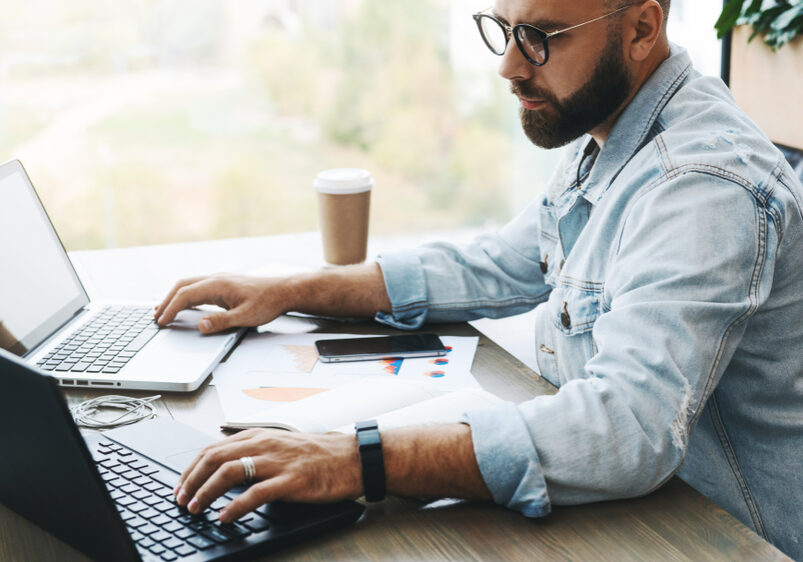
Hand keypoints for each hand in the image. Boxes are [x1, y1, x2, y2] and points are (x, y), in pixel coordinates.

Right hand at [154, 274, 287, 333]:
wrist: (284, 291)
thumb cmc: (268, 302)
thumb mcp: (246, 316)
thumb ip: (222, 321)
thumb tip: (200, 326)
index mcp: (218, 284)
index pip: (185, 295)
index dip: (171, 308)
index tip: (161, 321)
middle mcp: (216, 278)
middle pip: (182, 286)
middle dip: (167, 301)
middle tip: (155, 316)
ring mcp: (219, 280)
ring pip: (189, 285)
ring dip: (174, 297)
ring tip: (163, 310)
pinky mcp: (224, 285)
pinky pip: (198, 288)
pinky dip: (186, 296)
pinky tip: (183, 305)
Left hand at [173, 429, 361, 522]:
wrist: (352, 458)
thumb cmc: (318, 454)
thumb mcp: (280, 443)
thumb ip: (254, 449)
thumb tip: (226, 460)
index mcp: (259, 436)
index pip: (212, 448)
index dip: (191, 468)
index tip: (180, 485)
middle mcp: (264, 444)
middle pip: (214, 458)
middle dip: (191, 480)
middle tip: (180, 500)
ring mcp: (277, 462)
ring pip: (229, 472)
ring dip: (206, 492)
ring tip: (195, 508)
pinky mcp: (291, 481)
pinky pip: (256, 494)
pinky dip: (235, 507)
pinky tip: (224, 517)